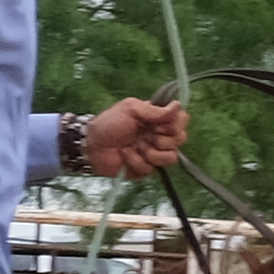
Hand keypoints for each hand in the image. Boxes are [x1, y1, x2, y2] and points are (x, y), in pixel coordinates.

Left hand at [71, 95, 189, 179]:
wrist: (91, 145)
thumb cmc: (109, 123)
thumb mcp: (131, 109)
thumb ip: (155, 110)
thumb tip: (177, 105)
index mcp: (158, 119)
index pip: (182, 120)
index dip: (176, 123)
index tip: (162, 124)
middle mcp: (160, 136)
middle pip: (180, 139)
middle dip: (162, 139)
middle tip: (146, 135)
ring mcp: (155, 154)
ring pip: (170, 157)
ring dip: (150, 152)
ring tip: (135, 146)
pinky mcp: (146, 169)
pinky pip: (152, 168)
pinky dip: (136, 161)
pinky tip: (125, 155)